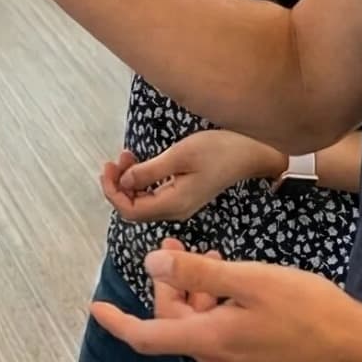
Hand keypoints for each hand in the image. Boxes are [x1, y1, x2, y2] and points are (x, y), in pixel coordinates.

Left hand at [92, 246, 361, 361]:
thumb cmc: (312, 311)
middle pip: (178, 325)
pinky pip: (227, 342)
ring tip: (216, 257)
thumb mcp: (252, 280)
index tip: (95, 309)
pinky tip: (241, 288)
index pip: (146, 337)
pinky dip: (222, 312)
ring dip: (201, 295)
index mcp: (211, 342)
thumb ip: (198, 273)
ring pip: (203, 331)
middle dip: (173, 285)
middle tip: (180, 246)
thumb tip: (151, 265)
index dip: (117, 322)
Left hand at [98, 132, 282, 223]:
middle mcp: (175, 210)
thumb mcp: (180, 155)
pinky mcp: (184, 194)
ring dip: (128, 180)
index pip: (129, 211)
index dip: (112, 191)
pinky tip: (139, 162)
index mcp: (173, 204)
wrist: (253, 152)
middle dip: (118, 184)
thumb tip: (124, 182)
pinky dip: (140, 179)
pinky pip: (153, 194)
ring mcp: (180, 204)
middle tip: (117, 158)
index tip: (108, 166)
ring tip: (127, 155)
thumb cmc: (220, 150)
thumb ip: (149, 172)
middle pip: (133, 208)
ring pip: (142, 201)